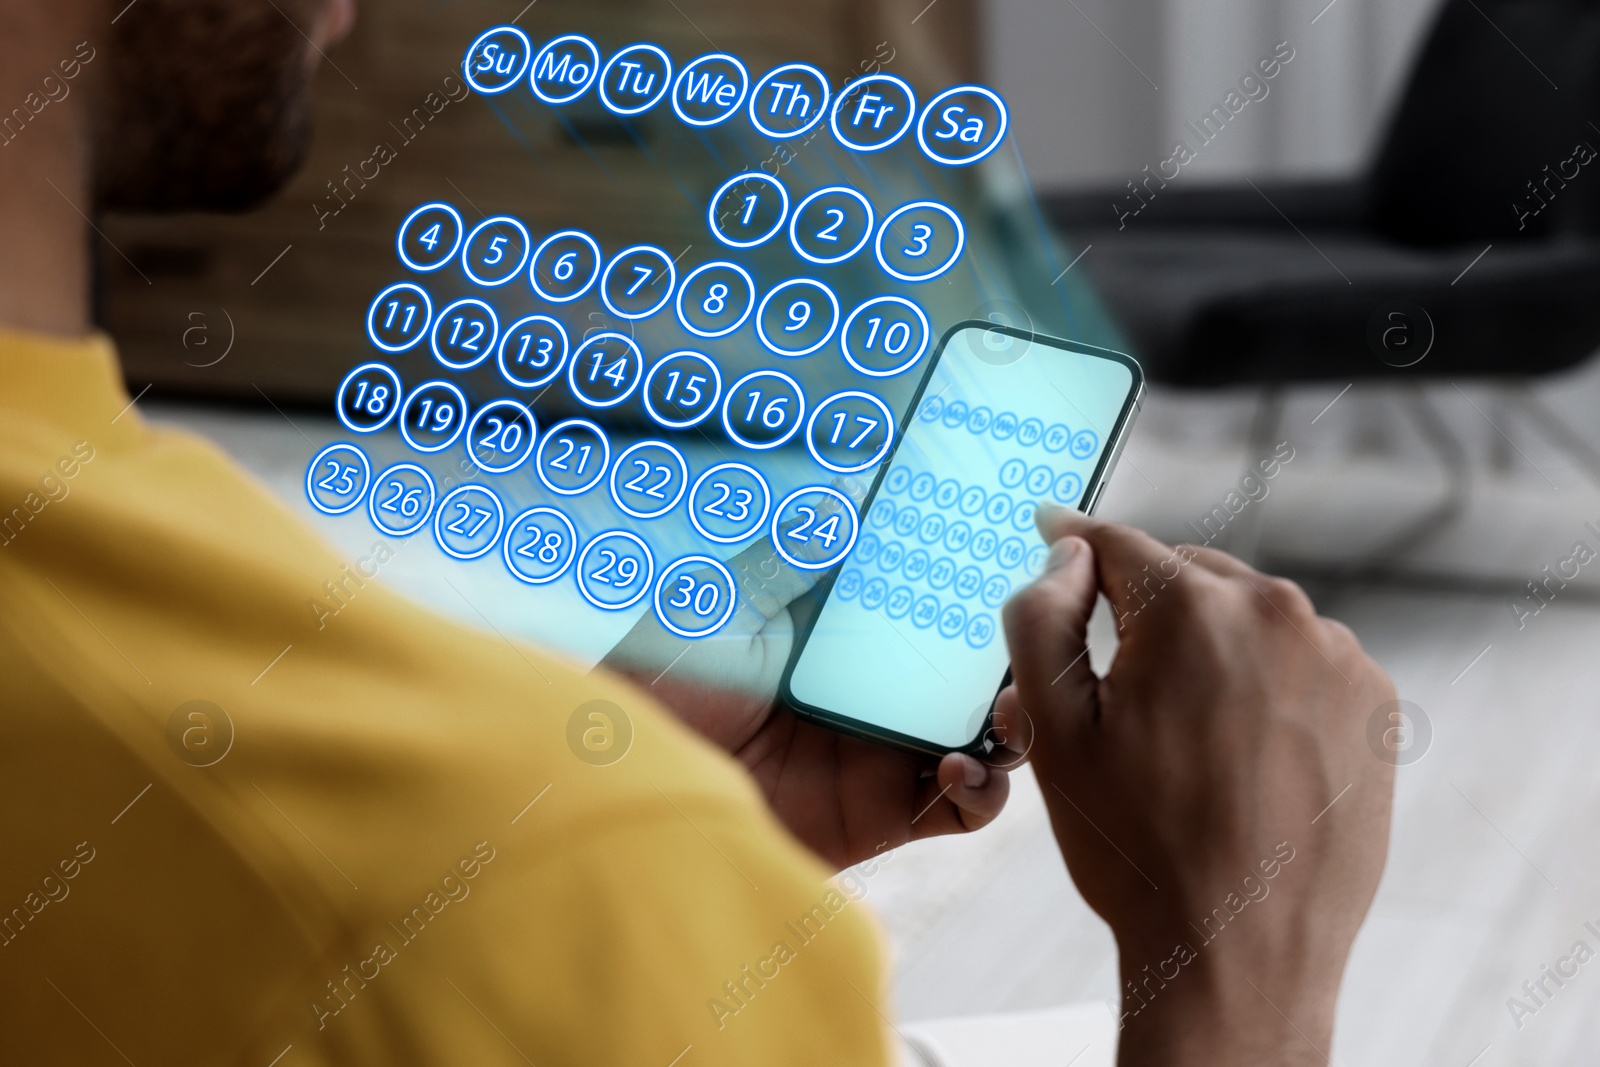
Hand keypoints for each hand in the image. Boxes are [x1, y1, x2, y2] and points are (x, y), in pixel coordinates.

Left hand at [601, 535, 1015, 869]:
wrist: (630, 781)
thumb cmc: (663, 682)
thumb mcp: (725, 604)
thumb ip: (791, 557)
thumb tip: (845, 492)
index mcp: (845, 636)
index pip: (929, 606)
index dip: (976, 585)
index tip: (1020, 555)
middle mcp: (876, 693)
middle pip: (972, 671)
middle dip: (1019, 653)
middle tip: (1044, 630)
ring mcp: (885, 754)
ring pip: (987, 736)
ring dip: (1015, 719)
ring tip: (1006, 704)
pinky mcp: (884, 814)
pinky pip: (962, 808)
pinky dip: (984, 788)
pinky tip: (958, 764)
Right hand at [1002, 505, 1393, 1065]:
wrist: (1241, 952)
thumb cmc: (1139, 847)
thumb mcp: (1052, 733)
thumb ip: (1040, 618)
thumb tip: (1066, 552)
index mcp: (1191, 610)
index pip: (1116, 545)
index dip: (1073, 543)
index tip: (1052, 532)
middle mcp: (1276, 612)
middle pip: (1185, 576)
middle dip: (1144, 611)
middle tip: (1113, 686)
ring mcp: (1337, 656)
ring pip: (1246, 617)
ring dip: (1209, 647)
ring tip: (1184, 734)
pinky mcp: (1374, 701)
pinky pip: (1299, 660)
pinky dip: (1264, 682)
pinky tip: (1240, 749)